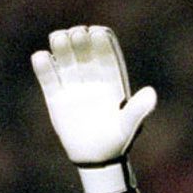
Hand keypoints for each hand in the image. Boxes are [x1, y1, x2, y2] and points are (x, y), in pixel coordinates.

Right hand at [31, 25, 156, 192]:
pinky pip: (49, 79)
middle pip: (85, 56)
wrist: (96, 160)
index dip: (102, 44)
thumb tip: (152, 93)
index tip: (97, 32)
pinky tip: (41, 56)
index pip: (107, 58)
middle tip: (77, 33)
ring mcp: (74, 88)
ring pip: (66, 62)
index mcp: (112, 83)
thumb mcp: (128, 125)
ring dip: (61, 48)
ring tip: (58, 37)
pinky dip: (44, 68)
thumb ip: (138, 109)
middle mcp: (92, 81)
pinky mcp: (56, 98)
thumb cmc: (117, 142)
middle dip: (80, 42)